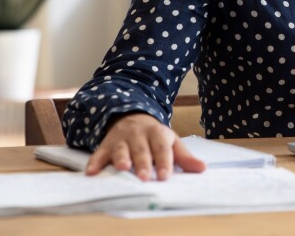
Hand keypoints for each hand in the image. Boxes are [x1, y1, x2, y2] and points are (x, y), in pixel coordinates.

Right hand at [85, 113, 205, 180]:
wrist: (132, 116)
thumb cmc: (155, 136)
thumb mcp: (171, 142)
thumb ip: (184, 157)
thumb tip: (202, 169)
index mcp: (158, 133)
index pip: (162, 147)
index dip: (164, 161)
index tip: (165, 175)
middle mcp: (139, 134)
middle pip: (141, 149)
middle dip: (143, 162)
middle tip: (145, 177)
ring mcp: (121, 138)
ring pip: (121, 148)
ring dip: (121, 158)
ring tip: (123, 168)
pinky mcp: (106, 144)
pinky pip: (99, 152)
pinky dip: (95, 162)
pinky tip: (92, 172)